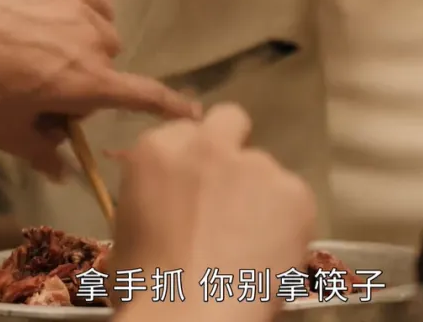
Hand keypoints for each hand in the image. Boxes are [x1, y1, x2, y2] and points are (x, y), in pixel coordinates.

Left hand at [0, 0, 200, 178]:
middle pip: (106, 72)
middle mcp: (95, 45)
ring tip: (40, 52)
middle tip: (41, 91)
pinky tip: (56, 21)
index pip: (143, 96)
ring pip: (100, 37)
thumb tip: (62, 175)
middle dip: (83, 85)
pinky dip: (84, 16)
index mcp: (88, 84)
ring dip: (83, 49)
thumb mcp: (5, 131)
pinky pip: (93, 4)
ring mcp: (81, 11)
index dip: (172, 106)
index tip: (195, 112)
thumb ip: (41, 154)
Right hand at [107, 103, 316, 321]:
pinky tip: (272, 254)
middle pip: (230, 121)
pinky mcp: (295, 192)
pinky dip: (288, 223)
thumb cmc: (143, 284)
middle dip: (232, 147)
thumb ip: (155, 197)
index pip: (186, 132)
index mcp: (159, 149)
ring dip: (261, 196)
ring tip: (253, 242)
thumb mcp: (127, 226)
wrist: (189, 314)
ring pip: (265, 169)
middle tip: (231, 191)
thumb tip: (169, 209)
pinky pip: (294, 201)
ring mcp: (257, 165)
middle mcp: (209, 144)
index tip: (196, 188)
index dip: (193, 162)